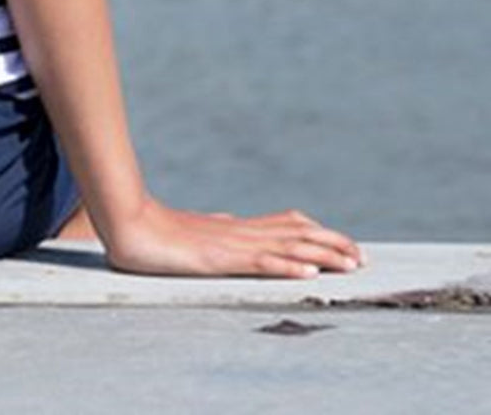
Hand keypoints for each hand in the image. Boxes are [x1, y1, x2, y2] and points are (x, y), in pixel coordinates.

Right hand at [104, 195, 364, 278]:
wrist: (127, 223)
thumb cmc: (154, 229)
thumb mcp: (192, 230)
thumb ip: (214, 226)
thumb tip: (228, 218)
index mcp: (234, 227)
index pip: (286, 224)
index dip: (318, 231)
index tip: (344, 242)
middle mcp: (239, 231)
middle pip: (296, 233)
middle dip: (333, 244)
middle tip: (363, 256)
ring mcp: (231, 244)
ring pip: (287, 246)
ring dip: (323, 255)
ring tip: (351, 263)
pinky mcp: (220, 257)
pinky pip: (260, 262)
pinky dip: (287, 266)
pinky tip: (308, 272)